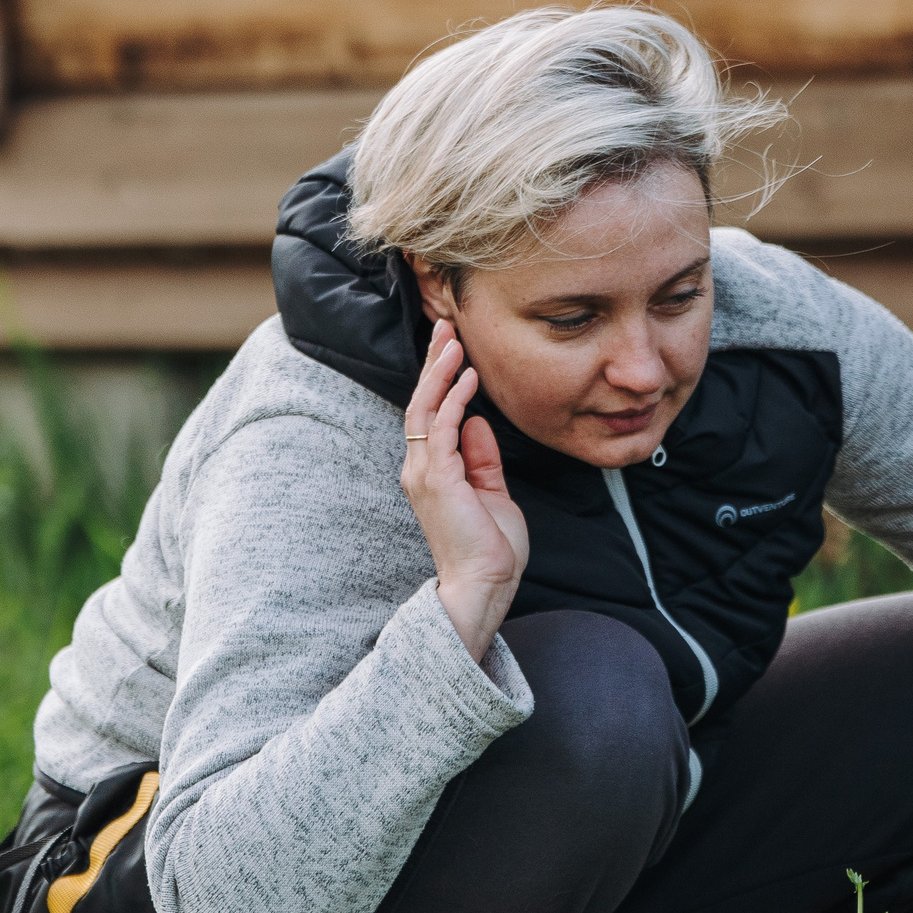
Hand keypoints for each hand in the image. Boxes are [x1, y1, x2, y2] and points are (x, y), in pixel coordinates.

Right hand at [400, 320, 528, 661]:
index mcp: (432, 472)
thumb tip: (477, 422)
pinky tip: (468, 376)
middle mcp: (420, 468)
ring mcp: (424, 472)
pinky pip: (441, 427)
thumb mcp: (492, 494)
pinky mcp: (437, 478)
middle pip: (421, 402)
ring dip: (440, 371)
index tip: (454, 348)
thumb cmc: (489, 549)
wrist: (484, 586)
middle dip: (433, 363)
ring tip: (453, 339)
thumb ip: (482, 458)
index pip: (430, 414)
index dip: (439, 379)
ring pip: (425, 408)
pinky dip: (453, 398)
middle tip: (445, 326)